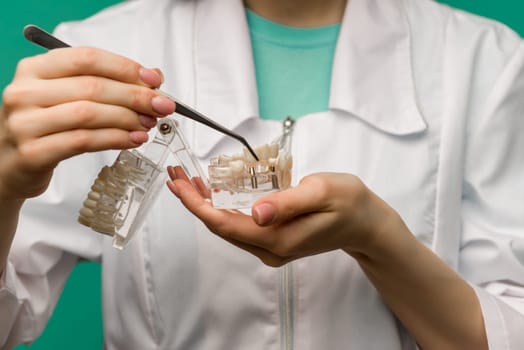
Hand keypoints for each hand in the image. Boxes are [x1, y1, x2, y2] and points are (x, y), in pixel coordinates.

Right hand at [0, 47, 175, 199]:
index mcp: (34, 69)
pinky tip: (133, 139)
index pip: (86, 58)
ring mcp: (26, 123)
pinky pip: (84, 141)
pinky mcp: (34, 152)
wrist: (11, 165)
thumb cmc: (46, 126)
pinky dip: (116, 139)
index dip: (125, 68)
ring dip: (128, 119)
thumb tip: (153, 77)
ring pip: (90, 114)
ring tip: (149, 124)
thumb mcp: (69, 97)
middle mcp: (25, 92)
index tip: (154, 80)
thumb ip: (107, 83)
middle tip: (162, 106)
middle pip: (93, 87)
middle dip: (135, 96)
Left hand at [166, 165, 400, 265]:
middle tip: (176, 175)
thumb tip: (255, 212)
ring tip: (188, 181)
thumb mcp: (321, 193)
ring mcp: (271, 248)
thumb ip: (287, 202)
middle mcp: (269, 249)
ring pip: (228, 227)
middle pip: (220, 227)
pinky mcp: (274, 241)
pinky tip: (215, 193)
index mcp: (277, 238)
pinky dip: (222, 208)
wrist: (365, 223)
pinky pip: (239, 226)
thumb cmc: (348, 203)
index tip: (178, 184)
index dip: (196, 204)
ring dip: (206, 205)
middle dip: (194, 202)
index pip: (224, 223)